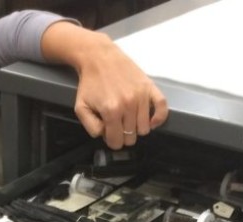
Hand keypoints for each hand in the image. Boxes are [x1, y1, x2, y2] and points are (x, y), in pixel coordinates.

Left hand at [42, 23, 167, 149]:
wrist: (99, 57)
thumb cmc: (90, 82)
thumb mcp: (81, 107)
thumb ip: (91, 127)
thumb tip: (106, 135)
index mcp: (111, 111)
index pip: (117, 141)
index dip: (112, 141)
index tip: (109, 135)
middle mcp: (128, 104)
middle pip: (131, 137)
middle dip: (123, 135)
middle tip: (117, 126)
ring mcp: (141, 96)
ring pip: (145, 128)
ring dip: (137, 128)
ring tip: (128, 120)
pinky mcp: (149, 87)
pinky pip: (162, 107)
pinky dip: (158, 118)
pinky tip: (150, 121)